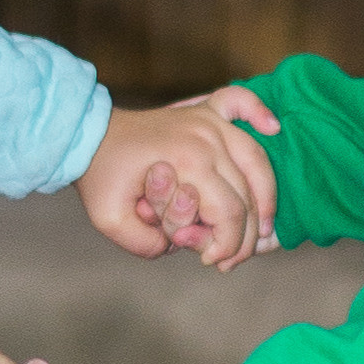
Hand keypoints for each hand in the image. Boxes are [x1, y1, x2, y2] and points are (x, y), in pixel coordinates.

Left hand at [77, 85, 281, 270]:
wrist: (88, 136)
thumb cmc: (101, 177)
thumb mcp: (110, 220)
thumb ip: (145, 244)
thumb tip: (178, 247)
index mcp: (186, 162)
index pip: (229, 213)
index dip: (227, 245)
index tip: (212, 261)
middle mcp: (206, 138)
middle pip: (248, 193)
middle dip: (245, 235)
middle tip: (231, 258)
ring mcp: (208, 121)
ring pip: (257, 160)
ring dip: (266, 196)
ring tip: (262, 227)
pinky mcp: (205, 112)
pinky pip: (241, 102)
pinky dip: (259, 111)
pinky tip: (275, 127)